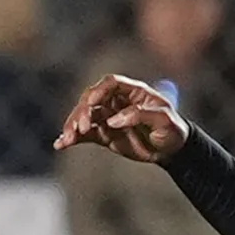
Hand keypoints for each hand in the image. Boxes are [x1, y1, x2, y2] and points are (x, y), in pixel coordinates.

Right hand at [55, 74, 186, 162]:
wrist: (172, 150)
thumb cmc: (172, 130)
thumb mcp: (164, 120)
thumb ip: (140, 115)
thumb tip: (114, 119)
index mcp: (132, 91)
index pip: (110, 83)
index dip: (99, 91)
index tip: (93, 104)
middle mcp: (117, 101)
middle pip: (92, 99)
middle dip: (82, 112)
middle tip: (80, 128)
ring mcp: (109, 117)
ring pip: (85, 117)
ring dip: (73, 126)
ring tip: (67, 139)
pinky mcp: (104, 134)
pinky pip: (85, 134)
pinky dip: (73, 139)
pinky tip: (61, 144)